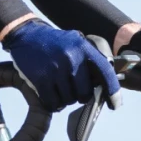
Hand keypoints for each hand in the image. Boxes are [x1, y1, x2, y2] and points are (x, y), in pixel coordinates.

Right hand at [3, 20, 119, 110]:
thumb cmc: (55, 43)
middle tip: (74, 90)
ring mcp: (55, 69)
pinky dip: (53, 104)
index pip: (105, 73)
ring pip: (68, 100)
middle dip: (81, 96)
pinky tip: (51, 96)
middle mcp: (71, 58)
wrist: (26, 36)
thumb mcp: (76, 42)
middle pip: (85, 93)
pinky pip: (52, 103)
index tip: (114, 104)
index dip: (113, 91)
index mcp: (84, 48)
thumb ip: (91, 59)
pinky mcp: (40, 79)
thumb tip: (106, 82)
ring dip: (65, 99)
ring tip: (60, 89)